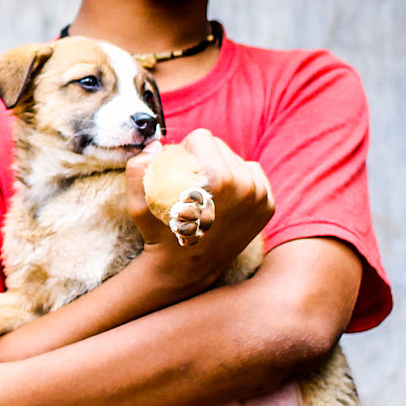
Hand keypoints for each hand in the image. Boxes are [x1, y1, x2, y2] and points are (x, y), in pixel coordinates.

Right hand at [126, 129, 273, 292]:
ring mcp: (260, 197)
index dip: (185, 149)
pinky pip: (252, 172)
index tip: (178, 170)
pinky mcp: (268, 205)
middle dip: (203, 158)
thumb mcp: (137, 203)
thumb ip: (139, 167)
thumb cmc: (159, 233)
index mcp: (218, 179)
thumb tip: (158, 146)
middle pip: (221, 145)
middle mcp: (245, 185)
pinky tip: (223, 198)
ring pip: (236, 158)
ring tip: (206, 194)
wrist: (186, 269)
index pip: (202, 137)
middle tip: (190, 184)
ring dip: (220, 168)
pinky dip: (239, 178)